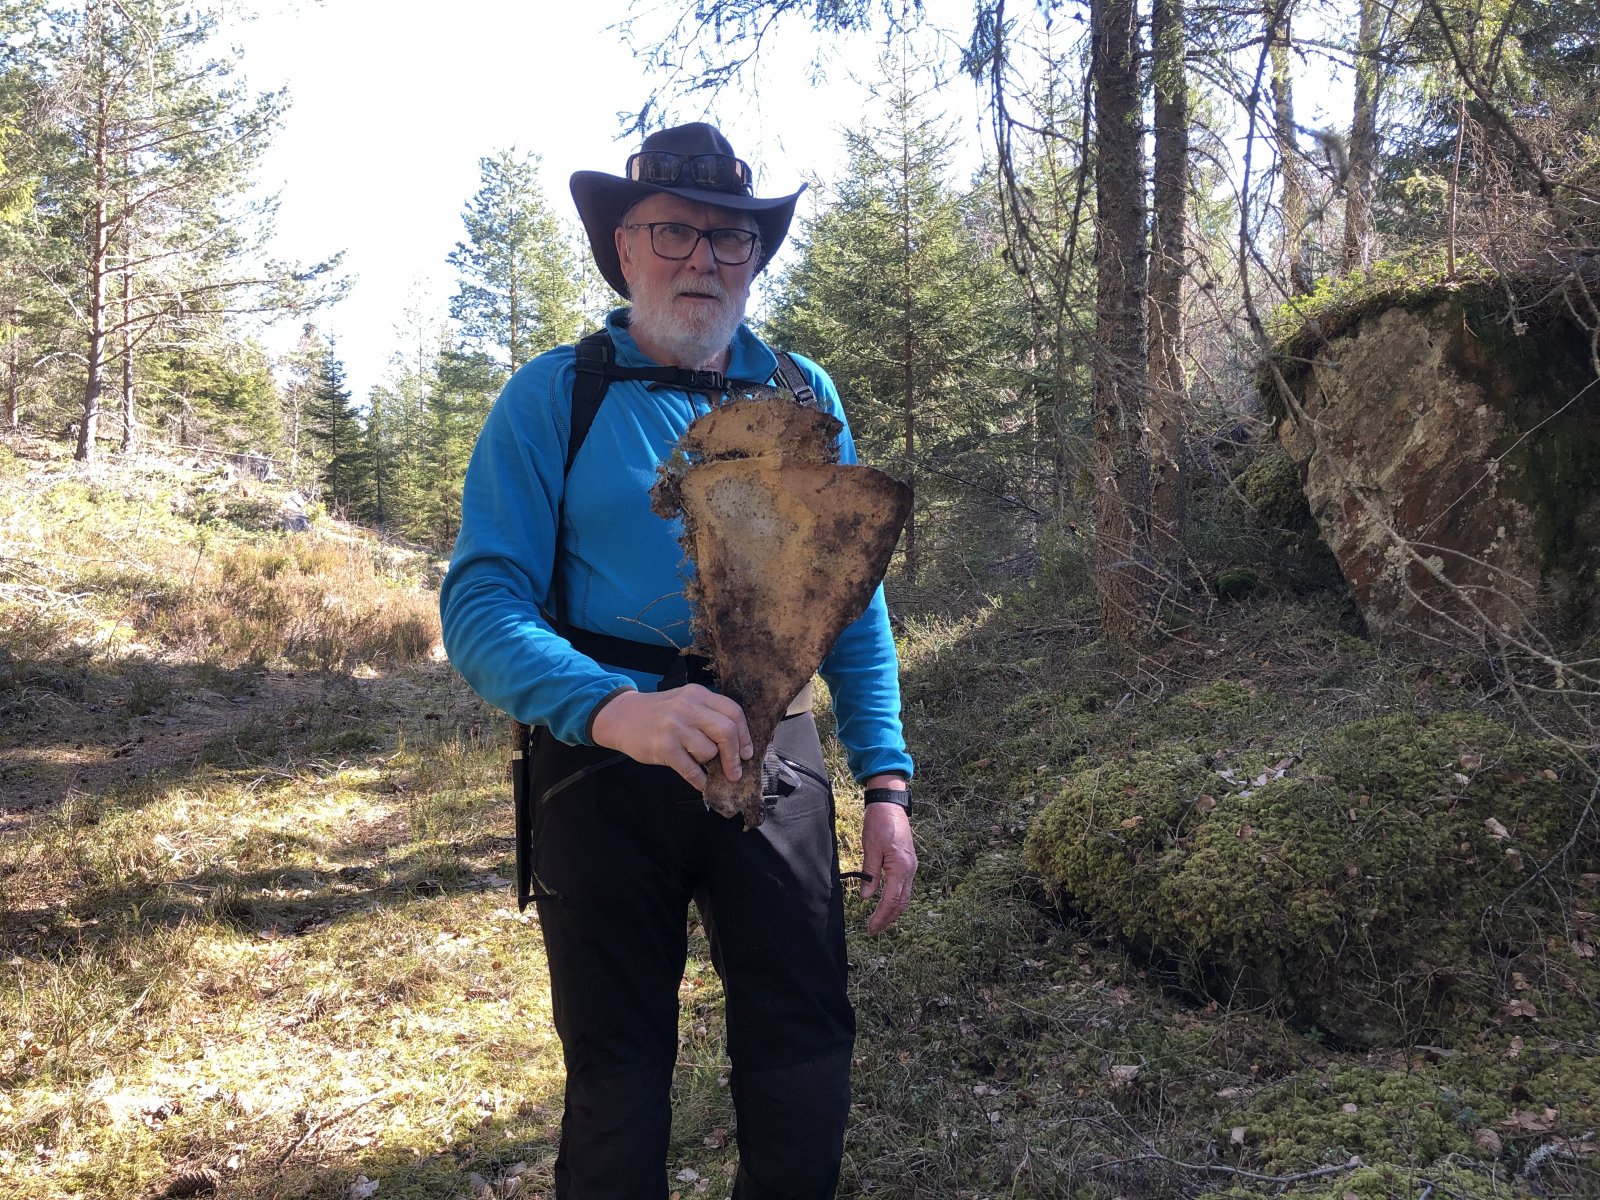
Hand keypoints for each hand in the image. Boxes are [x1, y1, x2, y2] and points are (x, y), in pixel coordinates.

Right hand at [590, 685, 752, 790]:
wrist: (621, 717)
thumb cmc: (658, 713)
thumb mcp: (684, 702)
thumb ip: (708, 715)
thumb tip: (737, 745)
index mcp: (698, 694)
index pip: (733, 712)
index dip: (744, 735)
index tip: (747, 753)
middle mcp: (688, 707)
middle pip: (726, 731)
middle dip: (734, 755)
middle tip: (735, 770)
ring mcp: (675, 727)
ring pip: (708, 752)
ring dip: (709, 763)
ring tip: (701, 763)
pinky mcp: (664, 747)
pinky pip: (691, 769)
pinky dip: (701, 780)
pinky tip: (703, 783)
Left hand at [859, 792, 915, 933]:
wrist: (890, 803)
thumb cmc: (879, 822)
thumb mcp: (871, 847)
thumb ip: (870, 873)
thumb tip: (867, 897)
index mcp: (901, 867)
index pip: (891, 899)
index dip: (881, 916)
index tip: (870, 928)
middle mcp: (910, 869)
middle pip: (901, 902)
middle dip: (888, 918)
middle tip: (873, 930)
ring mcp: (911, 866)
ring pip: (905, 896)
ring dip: (893, 910)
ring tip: (879, 921)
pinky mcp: (908, 862)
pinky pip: (904, 887)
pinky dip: (896, 899)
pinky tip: (886, 903)